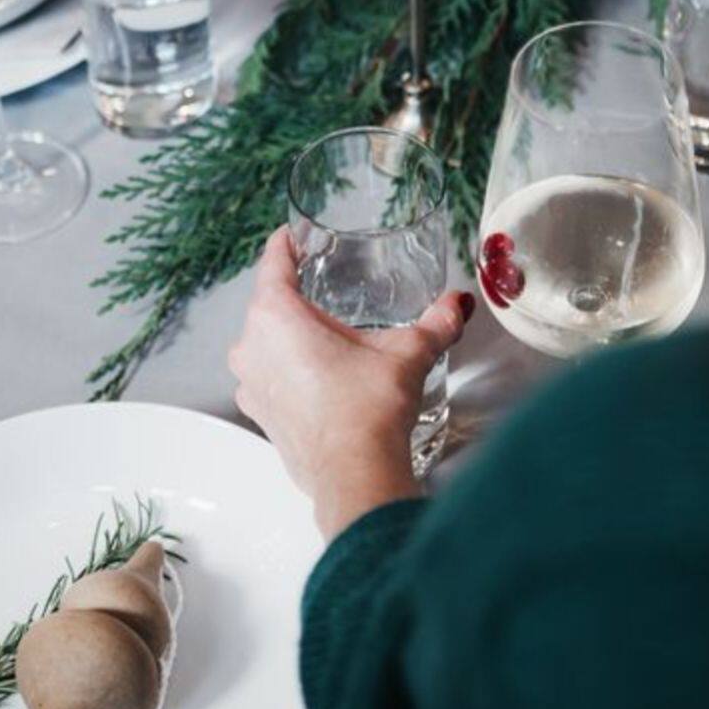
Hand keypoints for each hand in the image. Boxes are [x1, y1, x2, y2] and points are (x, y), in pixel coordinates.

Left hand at [229, 226, 474, 538]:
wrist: (355, 474)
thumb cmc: (366, 409)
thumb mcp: (407, 353)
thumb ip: (435, 323)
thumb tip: (458, 305)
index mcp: (275, 315)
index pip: (273, 264)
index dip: (285, 245)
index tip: (292, 235)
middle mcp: (251, 347)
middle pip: (268, 306)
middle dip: (296, 297)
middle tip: (324, 288)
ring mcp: (250, 385)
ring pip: (265, 345)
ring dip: (290, 339)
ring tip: (327, 338)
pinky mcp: (260, 416)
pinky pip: (269, 379)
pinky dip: (289, 373)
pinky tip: (321, 379)